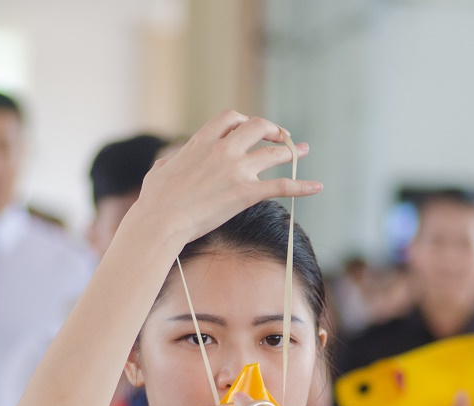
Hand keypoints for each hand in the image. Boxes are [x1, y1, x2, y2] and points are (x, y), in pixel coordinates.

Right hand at [138, 110, 321, 245]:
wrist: (162, 220)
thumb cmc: (155, 200)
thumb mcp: (160, 170)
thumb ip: (171, 160)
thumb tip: (171, 161)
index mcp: (202, 140)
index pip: (231, 118)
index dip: (243, 120)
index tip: (249, 129)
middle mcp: (223, 149)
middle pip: (257, 126)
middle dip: (272, 129)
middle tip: (280, 137)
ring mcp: (236, 169)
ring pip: (273, 153)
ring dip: (291, 151)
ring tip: (303, 151)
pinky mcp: (246, 193)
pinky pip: (282, 185)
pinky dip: (302, 186)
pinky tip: (317, 187)